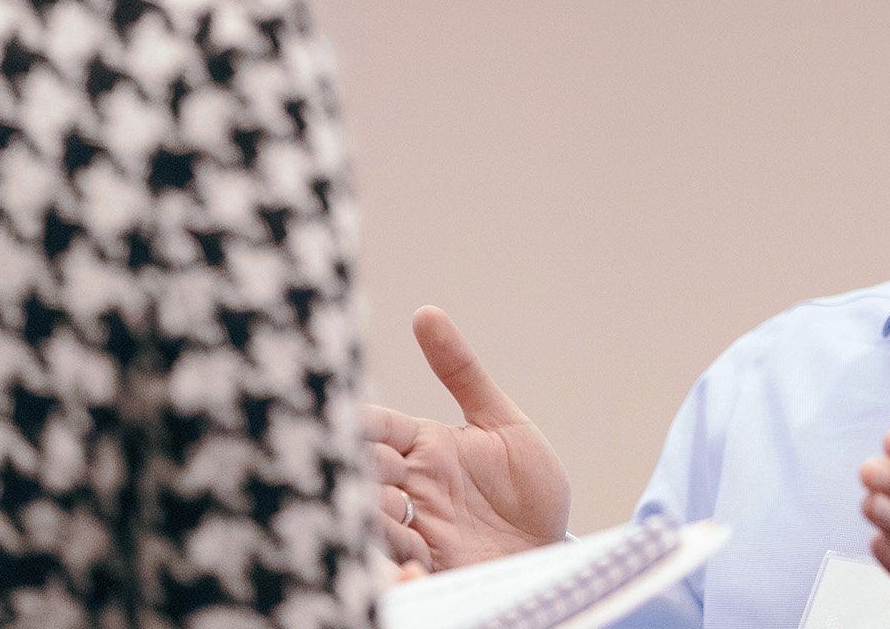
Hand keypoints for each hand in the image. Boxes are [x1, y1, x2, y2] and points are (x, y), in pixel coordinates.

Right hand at [364, 306, 572, 570]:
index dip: (357, 423)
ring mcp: (416, 534)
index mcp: (422, 448)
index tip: (338, 416)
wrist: (550, 552)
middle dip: (356, 472)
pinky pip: (397, 575)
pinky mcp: (429, 574)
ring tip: (388, 518)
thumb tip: (426, 312)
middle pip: (364, 475)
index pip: (376, 428)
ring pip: (372, 525)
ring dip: (371, 523)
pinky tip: (411, 573)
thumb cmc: (526, 487)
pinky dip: (394, 576)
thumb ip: (463, 372)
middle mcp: (410, 490)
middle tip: (361, 472)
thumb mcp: (504, 424)